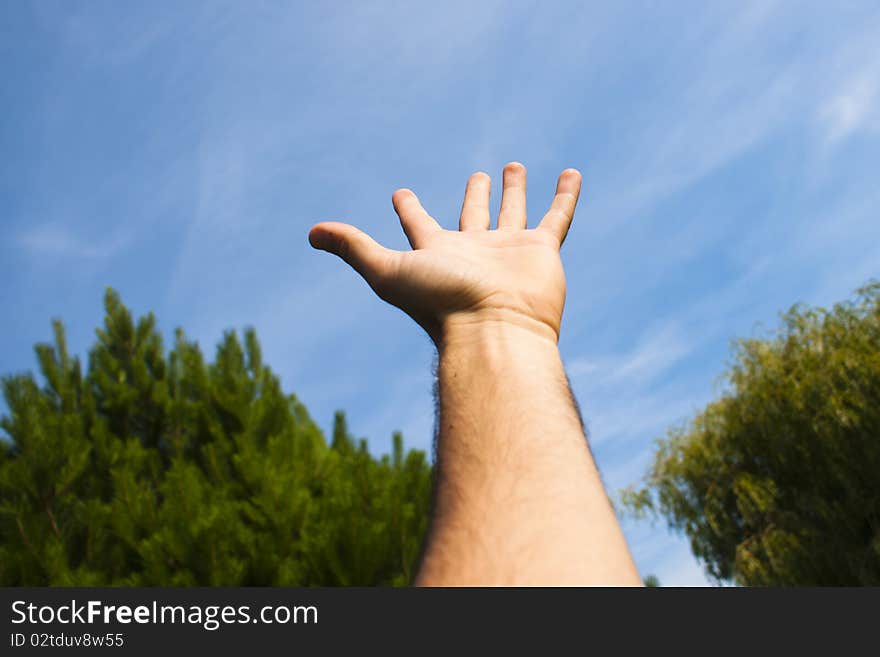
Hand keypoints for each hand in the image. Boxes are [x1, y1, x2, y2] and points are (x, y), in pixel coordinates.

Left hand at [308, 163, 581, 345]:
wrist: (494, 331)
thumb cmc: (440, 304)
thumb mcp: (388, 271)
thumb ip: (353, 248)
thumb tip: (311, 233)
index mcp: (438, 254)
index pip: (420, 225)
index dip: (409, 208)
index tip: (399, 192)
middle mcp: (474, 252)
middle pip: (473, 216)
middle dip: (474, 196)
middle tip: (478, 176)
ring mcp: (509, 251)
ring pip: (513, 213)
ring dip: (513, 191)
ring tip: (513, 166)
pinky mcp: (543, 252)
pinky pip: (556, 217)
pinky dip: (564, 196)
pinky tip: (570, 173)